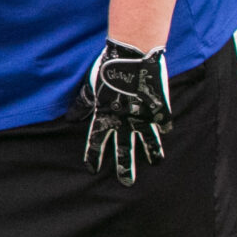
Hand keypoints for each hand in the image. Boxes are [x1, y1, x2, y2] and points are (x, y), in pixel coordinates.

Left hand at [80, 40, 171, 186]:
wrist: (133, 54)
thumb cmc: (108, 68)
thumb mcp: (91, 87)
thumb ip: (82, 104)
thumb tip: (71, 118)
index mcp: (106, 116)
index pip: (97, 141)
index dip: (94, 156)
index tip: (92, 169)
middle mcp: (124, 121)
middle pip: (124, 149)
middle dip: (124, 167)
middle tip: (126, 182)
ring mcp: (144, 116)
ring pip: (148, 140)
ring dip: (151, 152)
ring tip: (155, 163)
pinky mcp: (160, 108)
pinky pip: (164, 121)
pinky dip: (165, 126)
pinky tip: (166, 132)